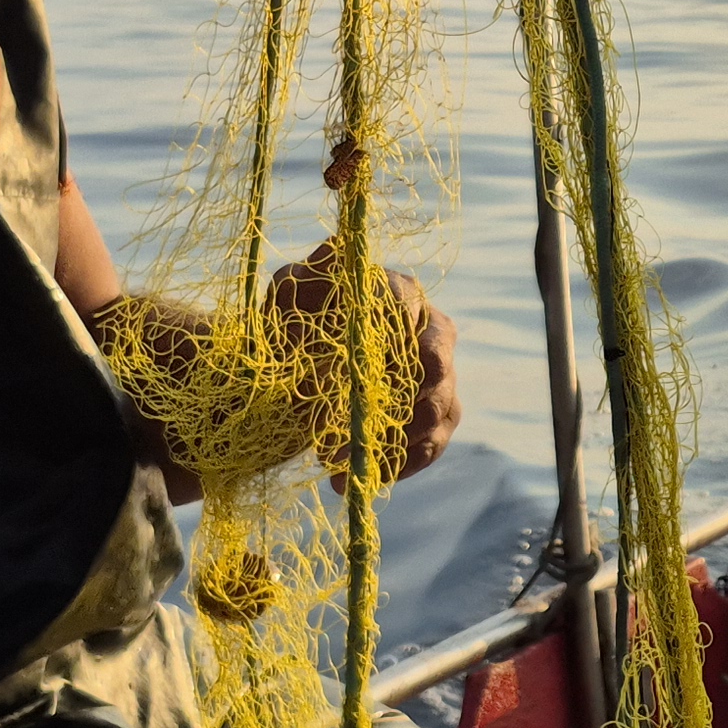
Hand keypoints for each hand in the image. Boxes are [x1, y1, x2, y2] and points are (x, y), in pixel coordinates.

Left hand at [261, 242, 460, 482]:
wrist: (290, 375)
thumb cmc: (290, 327)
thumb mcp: (288, 296)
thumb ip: (309, 274)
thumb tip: (337, 250)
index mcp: (395, 294)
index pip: (407, 302)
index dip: (390, 329)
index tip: (360, 358)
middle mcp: (427, 331)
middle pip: (437, 360)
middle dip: (399, 395)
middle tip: (361, 420)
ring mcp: (438, 378)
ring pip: (438, 409)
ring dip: (390, 439)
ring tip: (334, 459)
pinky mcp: (433, 419)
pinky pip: (431, 445)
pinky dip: (396, 465)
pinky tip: (354, 478)